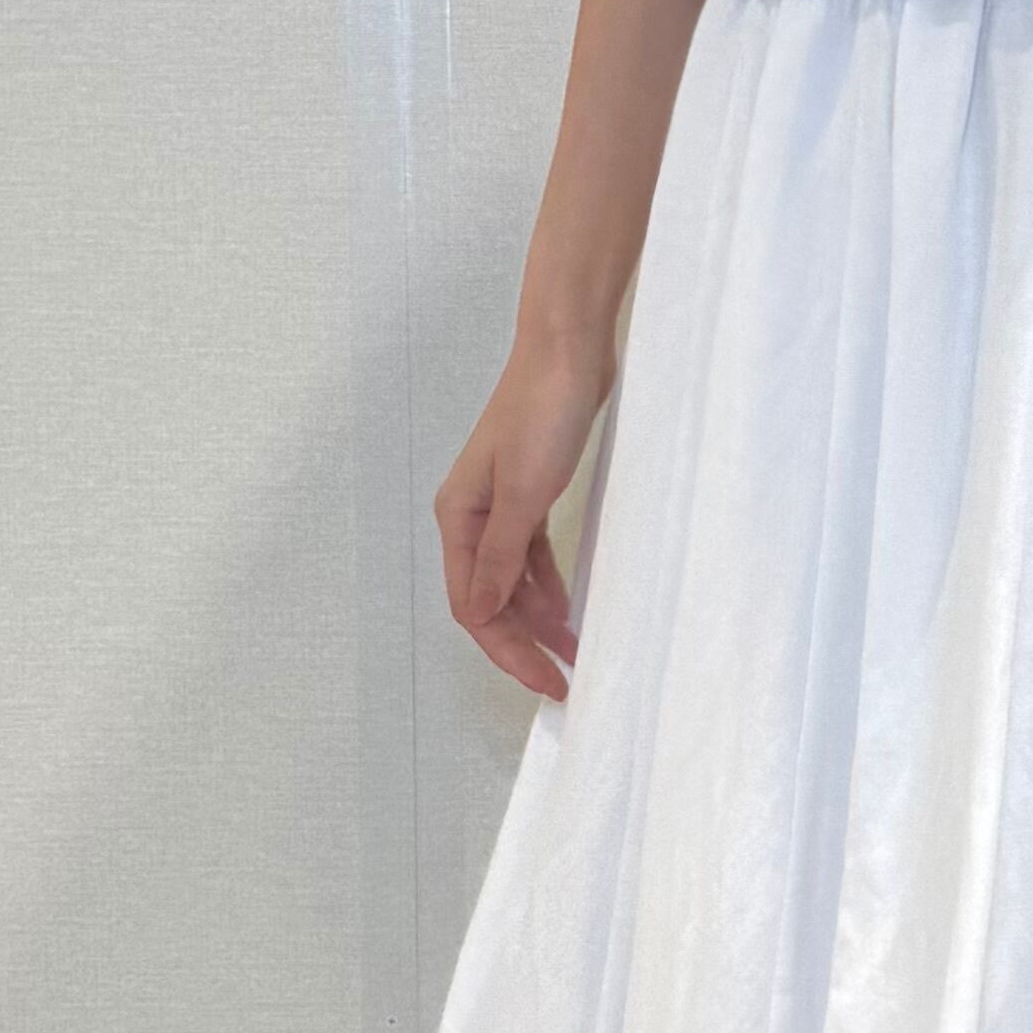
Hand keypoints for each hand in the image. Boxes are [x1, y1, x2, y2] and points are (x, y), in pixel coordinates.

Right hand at [434, 329, 612, 698]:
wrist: (570, 351)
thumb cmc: (544, 409)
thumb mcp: (525, 492)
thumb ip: (503, 556)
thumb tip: (484, 611)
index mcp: (459, 517)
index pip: (474, 606)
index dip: (508, 651)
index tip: (546, 682)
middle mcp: (472, 516)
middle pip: (491, 601)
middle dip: (523, 645)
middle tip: (562, 682)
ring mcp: (502, 506)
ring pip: (513, 582)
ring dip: (539, 620)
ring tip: (574, 654)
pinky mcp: (532, 494)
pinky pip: (532, 557)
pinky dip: (548, 586)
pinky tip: (568, 609)